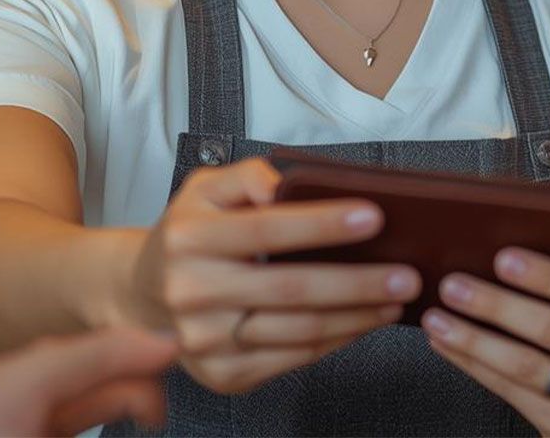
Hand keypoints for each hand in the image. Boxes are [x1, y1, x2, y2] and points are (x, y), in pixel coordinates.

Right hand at [129, 157, 419, 394]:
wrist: (143, 295)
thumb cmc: (189, 233)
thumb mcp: (205, 188)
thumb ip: (249, 175)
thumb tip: (292, 182)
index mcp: (189, 238)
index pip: (266, 229)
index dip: (322, 224)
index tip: (374, 216)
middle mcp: (193, 292)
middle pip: (291, 289)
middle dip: (357, 283)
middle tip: (406, 275)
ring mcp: (206, 342)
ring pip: (298, 332)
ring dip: (356, 318)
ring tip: (396, 300)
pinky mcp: (222, 375)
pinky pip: (292, 360)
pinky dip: (335, 342)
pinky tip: (363, 323)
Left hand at [421, 249, 549, 436]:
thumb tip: (500, 247)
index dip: (547, 276)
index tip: (502, 258)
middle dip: (496, 305)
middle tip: (452, 285)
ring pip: (526, 367)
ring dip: (473, 340)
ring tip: (438, 318)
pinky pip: (512, 393)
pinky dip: (473, 365)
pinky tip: (449, 345)